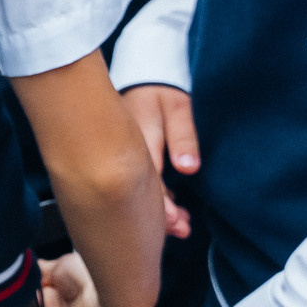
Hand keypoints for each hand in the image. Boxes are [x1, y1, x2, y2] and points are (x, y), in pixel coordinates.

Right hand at [123, 84, 196, 238]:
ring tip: (181, 226)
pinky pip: (135, 182)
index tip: (175, 222)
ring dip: (158, 209)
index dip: (160, 205)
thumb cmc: (159, 92)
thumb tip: (188, 169)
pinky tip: (170, 209)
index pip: (145, 179)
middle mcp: (121, 152)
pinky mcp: (122, 159)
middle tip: (182, 230)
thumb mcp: (176, 107)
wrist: (138, 77)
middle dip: (160, 215)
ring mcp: (118, 157)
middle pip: (137, 191)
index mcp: (134, 140)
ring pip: (135, 190)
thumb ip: (183, 136)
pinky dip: (154, 197)